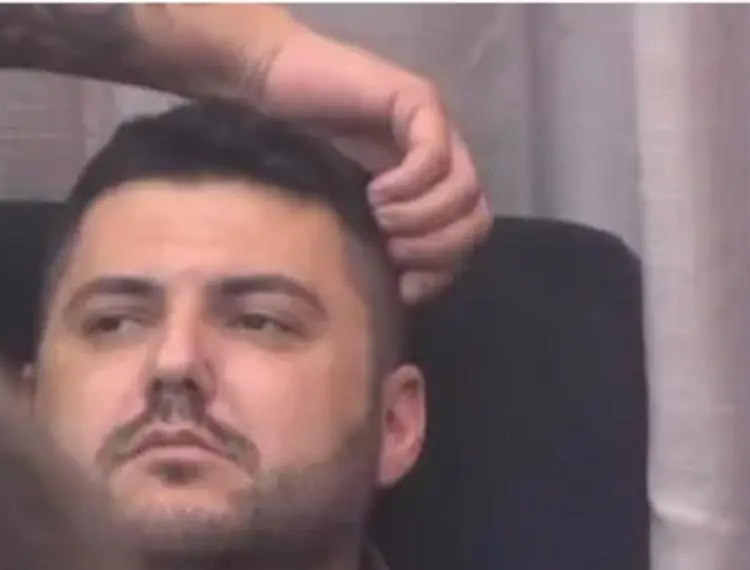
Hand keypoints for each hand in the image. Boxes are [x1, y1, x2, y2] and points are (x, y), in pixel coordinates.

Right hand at [251, 29, 491, 303]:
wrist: (272, 89)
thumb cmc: (294, 154)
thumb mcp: (341, 214)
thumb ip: (373, 243)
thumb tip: (397, 299)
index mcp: (431, 189)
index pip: (465, 241)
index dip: (442, 273)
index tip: (403, 290)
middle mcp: (444, 160)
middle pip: (477, 220)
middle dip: (436, 250)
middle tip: (391, 250)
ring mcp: (435, 128)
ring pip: (465, 191)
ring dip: (421, 218)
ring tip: (379, 217)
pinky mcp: (417, 102)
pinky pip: (435, 155)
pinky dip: (408, 184)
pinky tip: (375, 191)